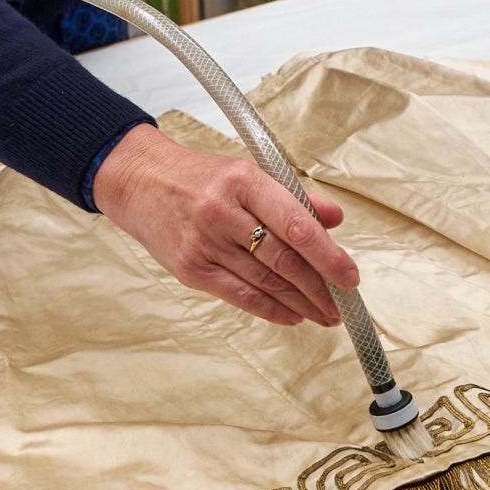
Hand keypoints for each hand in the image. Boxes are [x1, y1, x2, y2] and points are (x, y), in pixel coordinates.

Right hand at [92, 124, 358, 326]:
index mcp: (244, 181)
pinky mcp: (190, 268)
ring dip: (301, 303)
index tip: (349, 276)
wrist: (140, 181)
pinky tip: (292, 315)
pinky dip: (271, 309)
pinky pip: (240, 296)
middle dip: (320, 287)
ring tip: (324, 313)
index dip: (328, 256)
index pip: (296, 225)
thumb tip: (334, 219)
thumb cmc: (198, 177)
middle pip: (284, 259)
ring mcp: (204, 243)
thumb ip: (293, 197)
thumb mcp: (247, 174)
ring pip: (265, 281)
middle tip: (342, 303)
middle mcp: (223, 212)